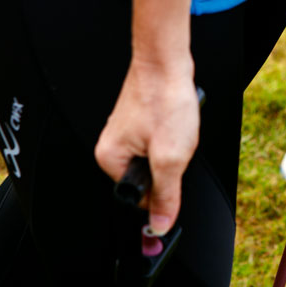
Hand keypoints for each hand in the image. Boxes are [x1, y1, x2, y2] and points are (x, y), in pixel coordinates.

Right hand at [95, 55, 198, 234]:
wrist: (167, 61)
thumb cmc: (164, 99)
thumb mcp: (170, 157)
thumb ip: (165, 195)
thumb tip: (160, 225)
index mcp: (110, 159)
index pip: (138, 197)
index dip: (162, 190)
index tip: (174, 173)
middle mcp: (113, 147)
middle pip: (148, 178)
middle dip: (169, 166)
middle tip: (175, 143)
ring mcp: (126, 133)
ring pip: (157, 159)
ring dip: (173, 149)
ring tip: (175, 128)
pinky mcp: (140, 122)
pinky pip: (160, 142)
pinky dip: (173, 135)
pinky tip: (175, 121)